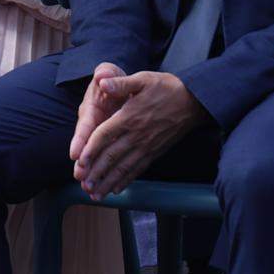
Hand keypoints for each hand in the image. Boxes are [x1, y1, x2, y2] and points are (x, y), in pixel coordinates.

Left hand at [73, 70, 207, 197]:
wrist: (194, 101)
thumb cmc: (166, 88)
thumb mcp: (143, 79)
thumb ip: (121, 83)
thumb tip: (102, 81)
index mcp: (129, 116)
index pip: (104, 136)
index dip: (90, 150)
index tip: (79, 163)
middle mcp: (136, 135)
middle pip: (111, 156)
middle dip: (96, 172)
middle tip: (83, 185)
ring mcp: (146, 146)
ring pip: (124, 167)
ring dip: (108, 182)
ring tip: (95, 195)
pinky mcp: (155, 152)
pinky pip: (138, 169)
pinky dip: (126, 180)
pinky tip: (116, 189)